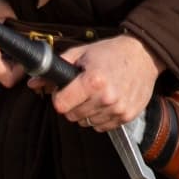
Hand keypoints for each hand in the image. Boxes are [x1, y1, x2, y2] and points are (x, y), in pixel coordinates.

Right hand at [0, 0, 23, 87]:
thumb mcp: (3, 9)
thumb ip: (19, 23)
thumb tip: (33, 34)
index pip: (8, 79)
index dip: (20, 71)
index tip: (25, 56)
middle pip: (3, 75)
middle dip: (12, 63)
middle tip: (15, 46)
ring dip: (1, 61)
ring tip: (1, 43)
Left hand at [46, 35, 160, 133]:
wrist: (145, 55)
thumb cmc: (111, 52)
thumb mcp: (82, 53)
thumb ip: (57, 67)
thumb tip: (33, 82)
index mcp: (93, 81)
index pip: (61, 106)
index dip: (59, 98)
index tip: (65, 91)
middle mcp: (106, 98)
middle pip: (73, 116)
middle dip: (73, 105)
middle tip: (83, 90)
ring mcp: (118, 109)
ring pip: (87, 123)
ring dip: (87, 112)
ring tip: (97, 94)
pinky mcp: (127, 117)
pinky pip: (102, 126)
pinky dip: (101, 117)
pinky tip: (107, 101)